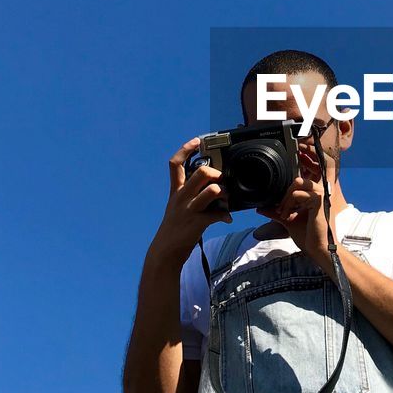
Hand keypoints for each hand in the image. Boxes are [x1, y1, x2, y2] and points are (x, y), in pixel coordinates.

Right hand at [150, 137, 232, 264]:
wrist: (165, 251)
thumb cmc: (175, 228)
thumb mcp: (177, 207)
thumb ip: (192, 195)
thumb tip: (214, 188)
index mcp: (175, 191)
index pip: (175, 163)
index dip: (186, 149)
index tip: (197, 141)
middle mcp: (181, 197)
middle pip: (200, 172)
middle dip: (215, 172)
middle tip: (220, 180)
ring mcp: (189, 209)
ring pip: (212, 190)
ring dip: (224, 192)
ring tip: (226, 199)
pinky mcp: (197, 222)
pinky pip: (217, 213)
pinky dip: (225, 215)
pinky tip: (227, 218)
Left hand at [257, 142, 330, 269]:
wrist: (318, 249)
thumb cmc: (307, 236)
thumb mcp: (288, 221)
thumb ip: (276, 213)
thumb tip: (260, 208)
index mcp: (314, 196)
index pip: (300, 181)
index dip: (291, 186)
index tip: (283, 201)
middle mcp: (319, 192)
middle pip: (297, 180)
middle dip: (284, 194)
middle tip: (280, 211)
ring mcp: (320, 195)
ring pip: (297, 183)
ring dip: (286, 199)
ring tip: (284, 214)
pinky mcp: (318, 201)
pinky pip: (297, 194)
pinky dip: (288, 205)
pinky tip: (289, 217)